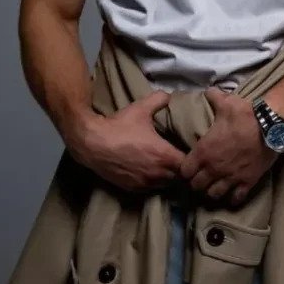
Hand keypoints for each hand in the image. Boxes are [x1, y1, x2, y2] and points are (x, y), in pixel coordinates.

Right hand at [70, 91, 184, 192]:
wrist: (92, 143)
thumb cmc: (119, 126)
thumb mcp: (140, 109)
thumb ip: (159, 100)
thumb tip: (170, 95)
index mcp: (165, 156)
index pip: (188, 164)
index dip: (191, 159)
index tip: (188, 151)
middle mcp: (158, 174)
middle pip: (178, 177)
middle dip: (180, 168)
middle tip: (178, 157)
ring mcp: (145, 183)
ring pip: (165, 185)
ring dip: (167, 176)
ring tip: (164, 165)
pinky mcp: (132, 188)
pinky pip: (150, 188)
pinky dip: (152, 182)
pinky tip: (149, 171)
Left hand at [179, 87, 277, 205]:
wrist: (270, 126)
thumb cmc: (245, 114)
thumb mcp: (226, 102)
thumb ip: (213, 97)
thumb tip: (208, 90)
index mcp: (204, 151)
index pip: (185, 171)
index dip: (185, 170)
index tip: (190, 166)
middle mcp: (214, 168)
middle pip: (197, 186)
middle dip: (197, 183)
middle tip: (200, 177)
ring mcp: (231, 177)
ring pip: (214, 195)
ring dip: (212, 192)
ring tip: (215, 186)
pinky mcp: (247, 182)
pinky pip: (236, 199)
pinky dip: (233, 198)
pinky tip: (233, 193)